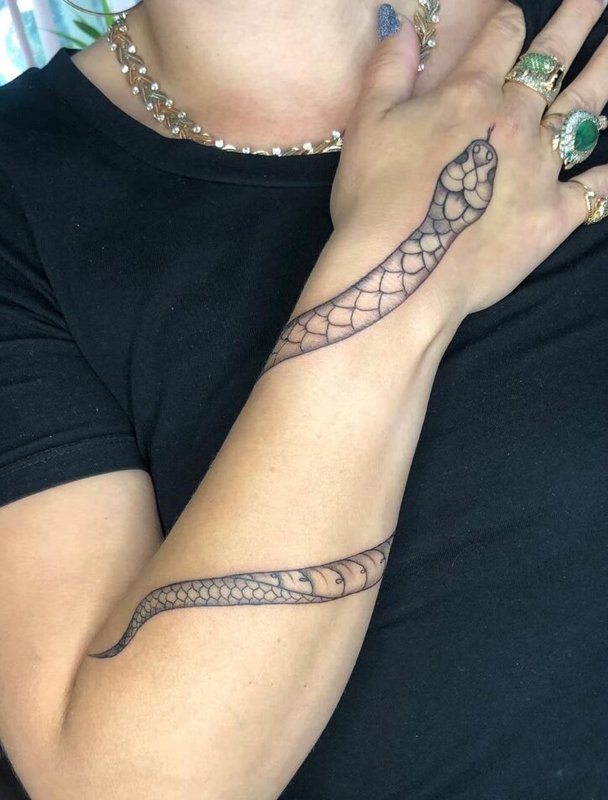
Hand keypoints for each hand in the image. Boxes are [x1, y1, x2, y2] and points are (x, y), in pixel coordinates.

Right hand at [330, 0, 607, 320]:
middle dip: (575, 22)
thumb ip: (389, 68)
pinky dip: (607, 176)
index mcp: (469, 95)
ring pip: (582, 112)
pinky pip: (594, 189)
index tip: (513, 17)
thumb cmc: (376, 201)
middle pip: (551, 62)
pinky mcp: (552, 217)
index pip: (502, 37)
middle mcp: (514, 123)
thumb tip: (404, 23)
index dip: (508, 21)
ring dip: (603, 77)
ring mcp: (539, 170)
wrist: (401, 274)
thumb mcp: (367, 124)